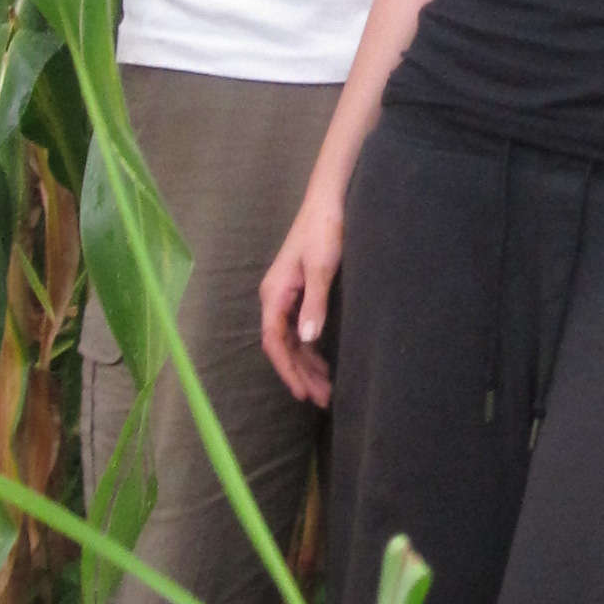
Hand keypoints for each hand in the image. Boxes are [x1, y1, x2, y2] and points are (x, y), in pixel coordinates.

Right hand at [259, 186, 345, 404]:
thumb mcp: (322, 269)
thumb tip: (308, 339)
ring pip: (293, 341)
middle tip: (321, 399)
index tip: (302, 393)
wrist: (328, 203)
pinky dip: (312, 350)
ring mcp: (287, 297)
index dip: (287, 369)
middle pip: (283, 346)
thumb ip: (315, 304)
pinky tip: (324, 365)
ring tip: (326, 391)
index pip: (274, 342)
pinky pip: (301, 331)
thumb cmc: (323, 231)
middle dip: (300, 374)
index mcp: (274, 295)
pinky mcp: (300, 294)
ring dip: (308, 366)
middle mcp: (276, 299)